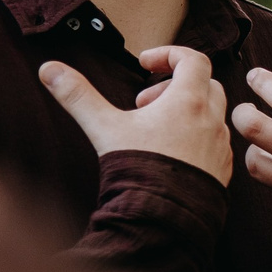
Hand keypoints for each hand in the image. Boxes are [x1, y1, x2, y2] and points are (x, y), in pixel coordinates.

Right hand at [39, 46, 233, 185]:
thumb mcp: (103, 127)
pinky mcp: (223, 168)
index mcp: (189, 102)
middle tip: (145, 103)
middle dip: (174, 85)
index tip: (144, 65)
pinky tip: (170, 152)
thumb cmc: (138, 169)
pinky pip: (216, 142)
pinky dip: (196, 136)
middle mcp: (212, 121)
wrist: (163, 217)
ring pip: (213, 114)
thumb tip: (49, 69)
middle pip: (206, 84)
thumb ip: (77, 95)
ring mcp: (221, 146)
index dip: (168, 54)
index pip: (194, 59)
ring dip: (186, 111)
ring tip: (154, 128)